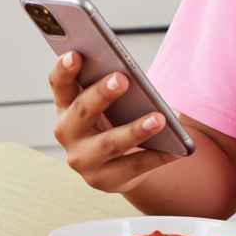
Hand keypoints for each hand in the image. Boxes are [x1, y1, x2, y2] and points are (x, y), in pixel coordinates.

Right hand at [49, 50, 178, 192]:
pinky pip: (134, 166)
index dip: (64, 70)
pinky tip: (176, 149)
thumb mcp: (108, 102)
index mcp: (66, 105)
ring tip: (159, 119)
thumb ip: (110, 86)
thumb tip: (129, 74)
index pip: (59, 84)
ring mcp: (83, 160)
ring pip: (109, 144)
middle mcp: (67, 133)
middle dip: (102, 94)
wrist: (120, 164)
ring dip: (135, 130)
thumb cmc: (114, 119)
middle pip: (83, 111)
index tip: (75, 54)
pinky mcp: (104, 180)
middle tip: (122, 79)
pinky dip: (157, 157)